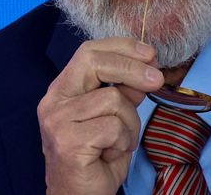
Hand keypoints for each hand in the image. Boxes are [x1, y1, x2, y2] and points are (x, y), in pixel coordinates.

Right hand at [38, 38, 163, 194]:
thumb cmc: (95, 162)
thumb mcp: (114, 120)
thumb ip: (123, 94)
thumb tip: (146, 69)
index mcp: (62, 90)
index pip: (89, 51)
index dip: (121, 48)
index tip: (150, 54)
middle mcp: (53, 101)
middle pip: (94, 62)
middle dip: (131, 67)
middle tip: (156, 79)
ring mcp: (57, 120)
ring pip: (113, 99)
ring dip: (129, 124)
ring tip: (119, 143)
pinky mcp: (67, 141)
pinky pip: (112, 127)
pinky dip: (122, 142)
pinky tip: (110, 155)